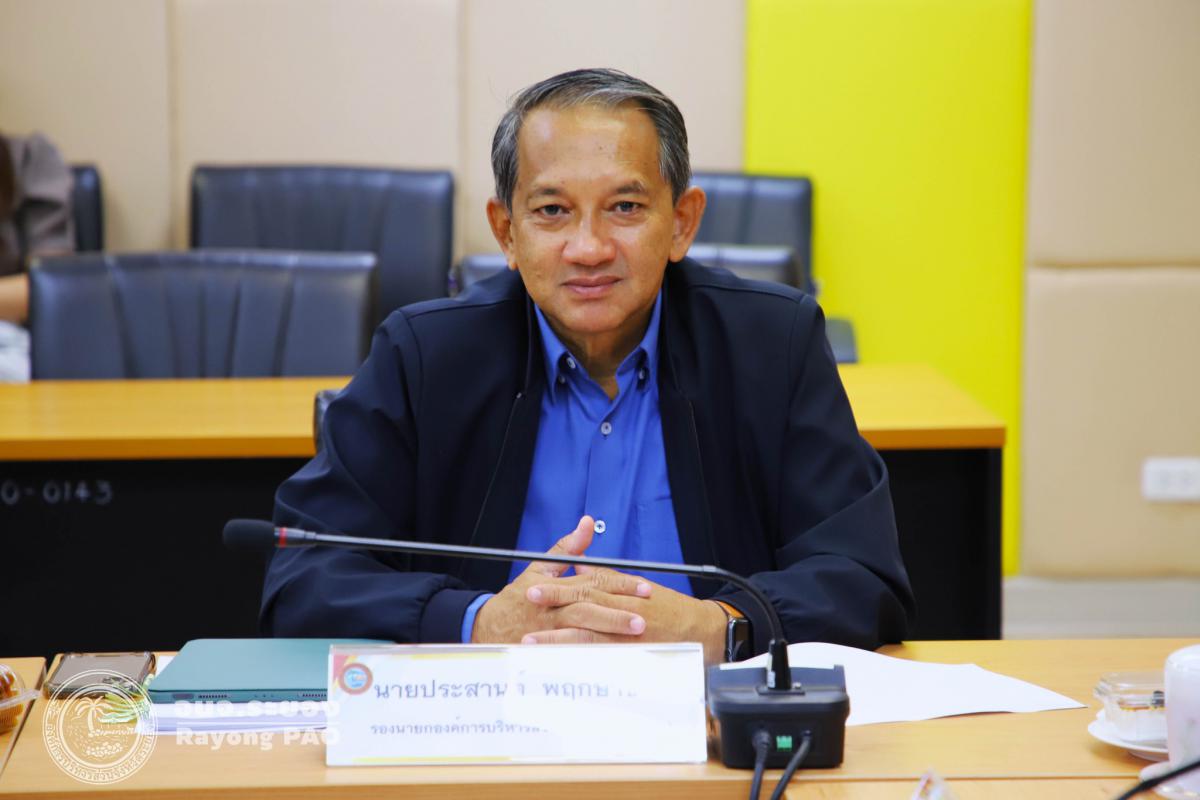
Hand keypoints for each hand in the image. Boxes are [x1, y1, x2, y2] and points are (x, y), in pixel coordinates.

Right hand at [470, 515, 651, 643]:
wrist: (487, 627)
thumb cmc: (518, 596)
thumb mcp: (540, 567)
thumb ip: (567, 547)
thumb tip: (588, 523)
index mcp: (555, 586)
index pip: (592, 583)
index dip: (619, 585)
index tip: (644, 588)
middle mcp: (552, 609)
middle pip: (587, 610)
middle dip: (616, 615)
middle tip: (643, 618)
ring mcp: (549, 633)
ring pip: (580, 634)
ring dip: (607, 635)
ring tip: (632, 639)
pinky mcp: (546, 652)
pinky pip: (570, 655)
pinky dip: (590, 656)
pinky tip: (611, 658)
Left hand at [522, 574, 728, 665]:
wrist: (705, 631)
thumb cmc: (672, 610)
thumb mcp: (642, 588)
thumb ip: (610, 581)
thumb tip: (582, 570)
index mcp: (626, 591)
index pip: (588, 583)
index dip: (560, 584)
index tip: (535, 584)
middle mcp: (626, 609)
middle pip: (585, 603)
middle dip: (555, 602)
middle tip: (528, 600)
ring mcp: (629, 634)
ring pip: (588, 634)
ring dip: (557, 638)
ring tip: (531, 642)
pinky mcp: (634, 656)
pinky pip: (603, 660)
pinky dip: (580, 662)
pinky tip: (559, 667)